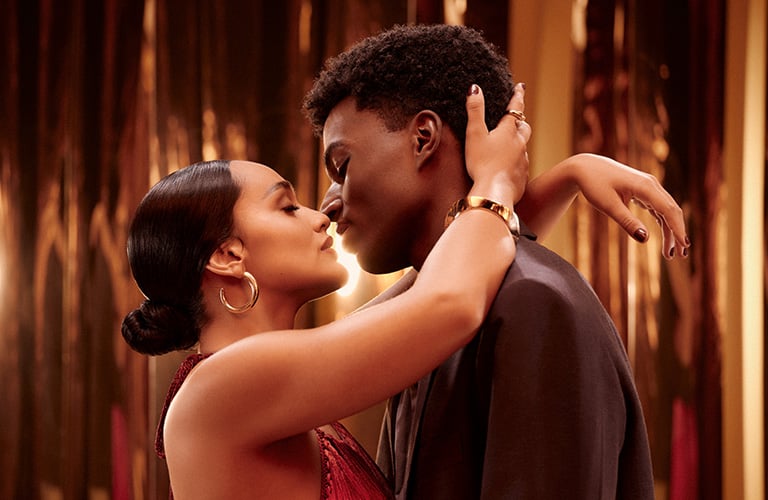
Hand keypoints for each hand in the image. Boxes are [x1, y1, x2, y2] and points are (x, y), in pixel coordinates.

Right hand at [464, 83, 530, 204]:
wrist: (495, 192)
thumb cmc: (482, 163)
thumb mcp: (474, 134)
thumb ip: (474, 111)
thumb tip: (475, 88)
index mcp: (508, 131)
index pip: (515, 108)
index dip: (517, 96)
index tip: (520, 87)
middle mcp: (520, 144)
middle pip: (524, 127)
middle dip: (520, 120)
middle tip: (516, 117)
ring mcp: (523, 161)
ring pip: (523, 146)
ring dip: (518, 142)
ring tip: (509, 144)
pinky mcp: (522, 176)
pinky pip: (521, 164)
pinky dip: (516, 161)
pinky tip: (508, 167)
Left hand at [568, 153, 689, 258]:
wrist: (585, 168)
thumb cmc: (594, 185)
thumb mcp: (609, 206)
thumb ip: (627, 222)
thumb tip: (645, 239)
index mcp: (645, 186)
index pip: (668, 210)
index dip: (678, 229)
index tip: (684, 246)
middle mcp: (651, 184)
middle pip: (671, 210)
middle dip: (678, 232)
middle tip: (681, 255)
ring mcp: (648, 186)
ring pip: (666, 210)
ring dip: (670, 230)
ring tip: (670, 253)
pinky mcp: (643, 190)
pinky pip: (658, 208)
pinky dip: (662, 222)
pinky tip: (664, 236)